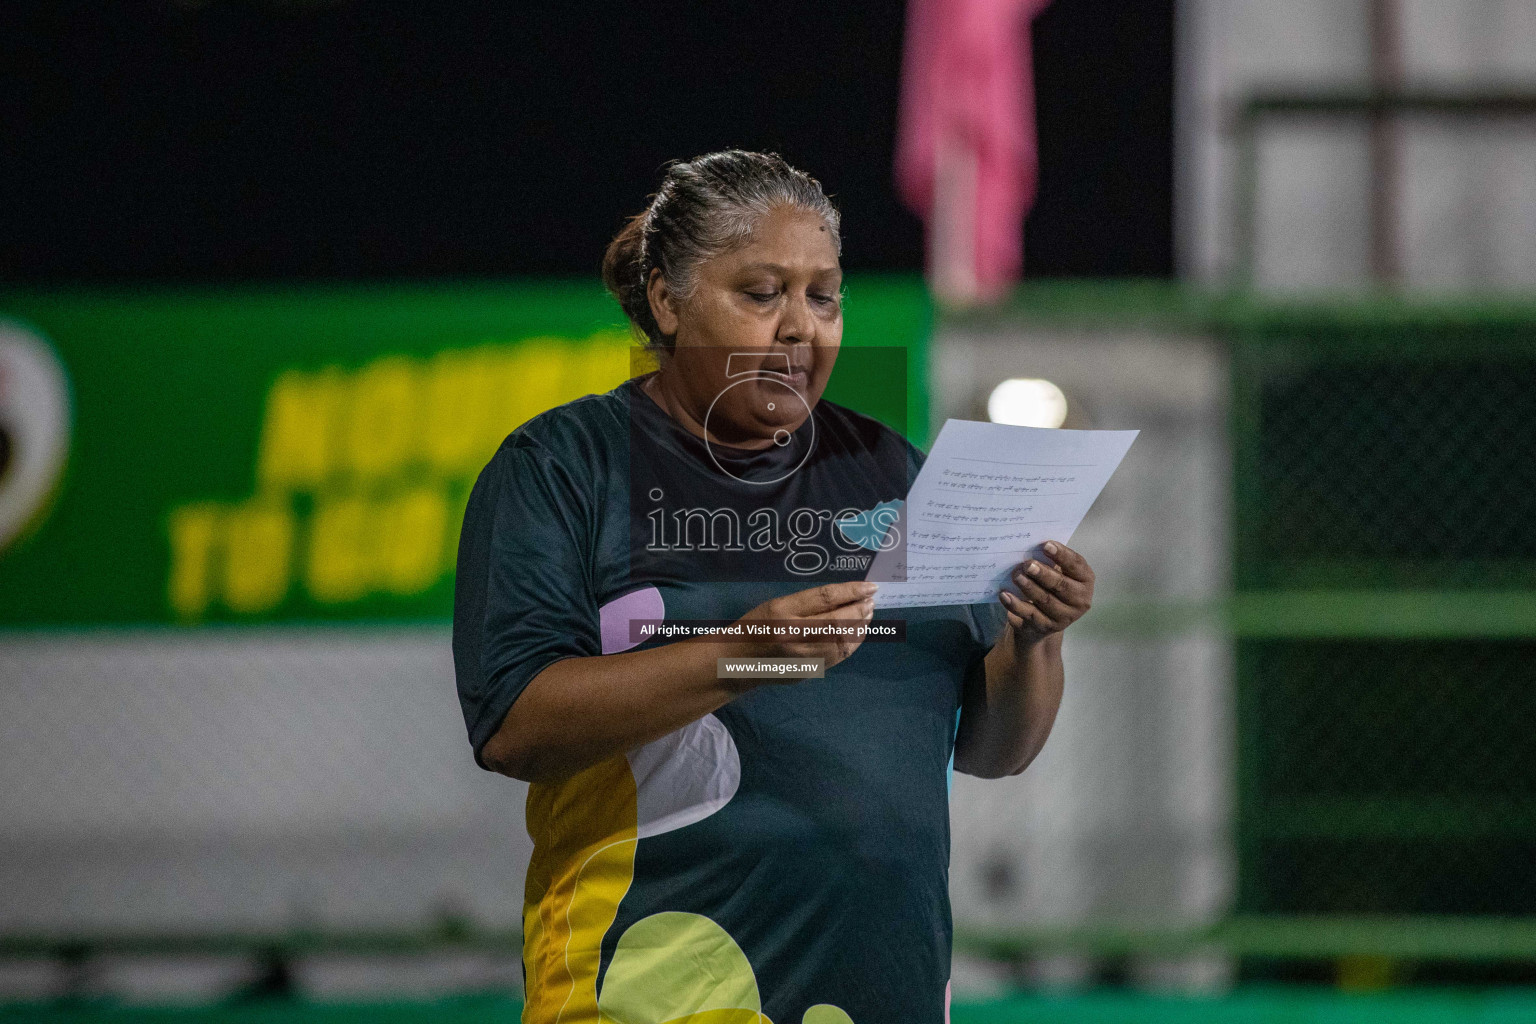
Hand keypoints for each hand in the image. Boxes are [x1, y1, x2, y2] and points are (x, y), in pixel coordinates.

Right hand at [736, 580, 877, 671]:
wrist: (736, 663)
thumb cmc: (755, 627)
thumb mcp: (775, 605)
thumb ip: (806, 603)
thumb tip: (844, 598)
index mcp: (782, 612)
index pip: (824, 598)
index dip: (851, 591)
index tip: (869, 586)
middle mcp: (792, 635)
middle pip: (838, 621)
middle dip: (860, 610)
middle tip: (872, 600)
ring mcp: (801, 657)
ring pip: (842, 641)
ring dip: (860, 627)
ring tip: (868, 614)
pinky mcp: (807, 672)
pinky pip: (838, 657)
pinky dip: (853, 644)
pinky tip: (858, 634)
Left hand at [999, 541, 1093, 645]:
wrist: (1042, 617)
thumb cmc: (1050, 584)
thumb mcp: (1056, 571)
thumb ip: (1050, 559)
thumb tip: (1032, 544)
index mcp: (1085, 580)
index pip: (1076, 565)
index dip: (1062, 555)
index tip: (1046, 545)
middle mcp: (1080, 600)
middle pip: (1062, 585)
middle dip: (1044, 574)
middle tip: (1027, 564)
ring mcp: (1064, 616)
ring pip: (1045, 600)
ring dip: (1029, 587)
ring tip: (1016, 576)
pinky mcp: (1046, 626)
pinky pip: (1029, 614)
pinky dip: (1015, 604)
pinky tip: (1004, 595)